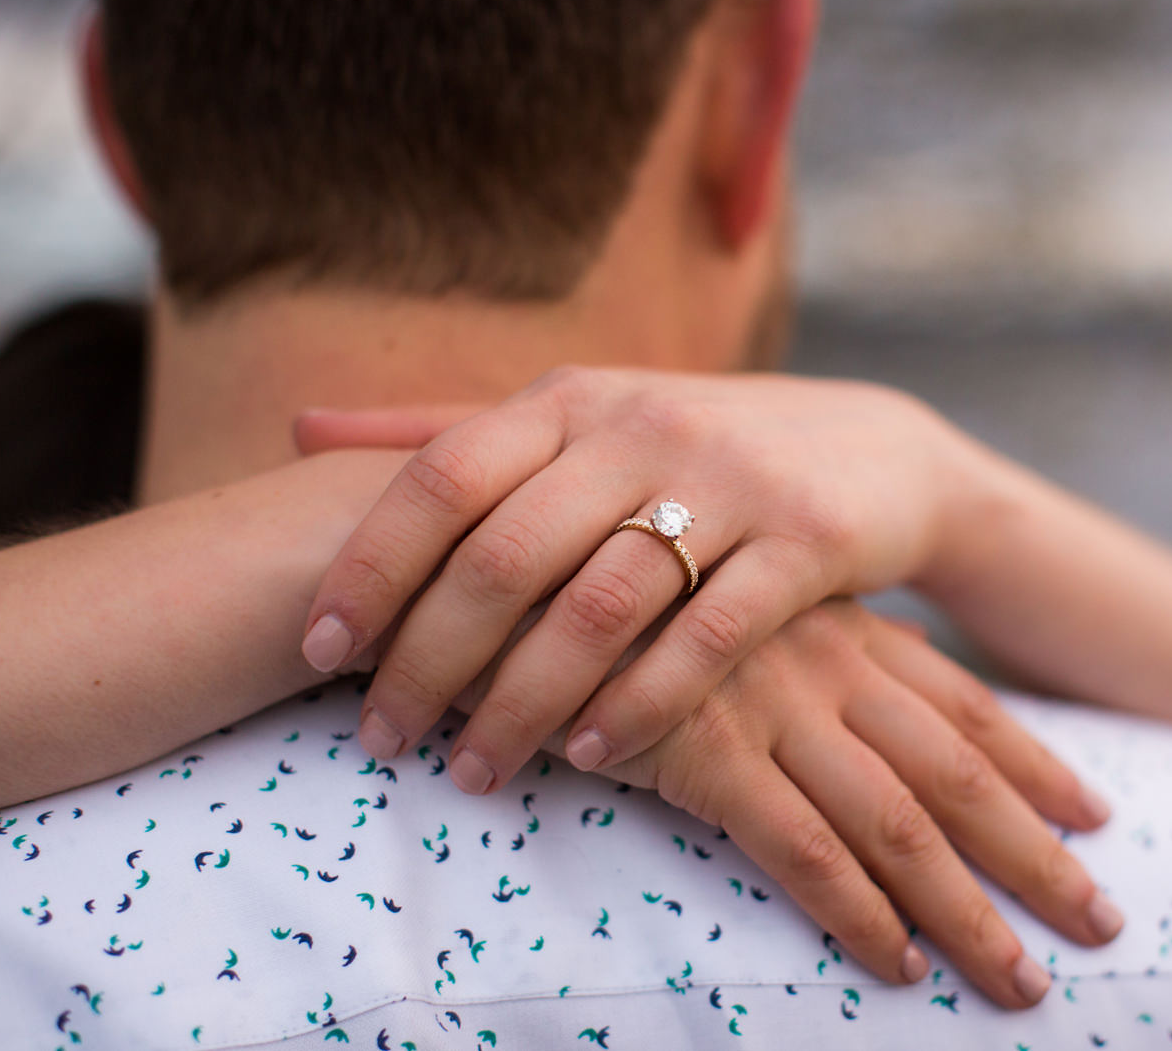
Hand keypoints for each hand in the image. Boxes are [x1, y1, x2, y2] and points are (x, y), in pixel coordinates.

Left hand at [296, 367, 977, 790]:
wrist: (875, 452)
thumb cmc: (690, 447)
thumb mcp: (576, 417)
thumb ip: (445, 428)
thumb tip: (297, 424)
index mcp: (570, 398)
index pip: (442, 475)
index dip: (368, 564)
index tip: (315, 651)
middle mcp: (641, 427)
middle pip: (506, 554)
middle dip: (428, 659)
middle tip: (382, 741)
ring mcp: (729, 482)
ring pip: (598, 607)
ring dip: (523, 703)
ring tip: (474, 773)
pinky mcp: (804, 541)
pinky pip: (706, 637)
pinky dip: (642, 705)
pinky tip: (592, 757)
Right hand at [454, 598, 1121, 1008]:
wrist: (500, 553)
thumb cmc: (601, 584)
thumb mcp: (717, 597)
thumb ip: (793, 637)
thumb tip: (856, 670)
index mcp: (835, 627)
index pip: (961, 703)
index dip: (1034, 761)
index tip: (1094, 812)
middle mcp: (824, 666)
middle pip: (958, 774)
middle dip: (1035, 854)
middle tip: (1101, 919)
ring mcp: (771, 708)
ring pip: (901, 825)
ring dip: (969, 912)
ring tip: (1024, 982)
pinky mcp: (707, 753)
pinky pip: (803, 849)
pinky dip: (858, 914)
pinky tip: (897, 968)